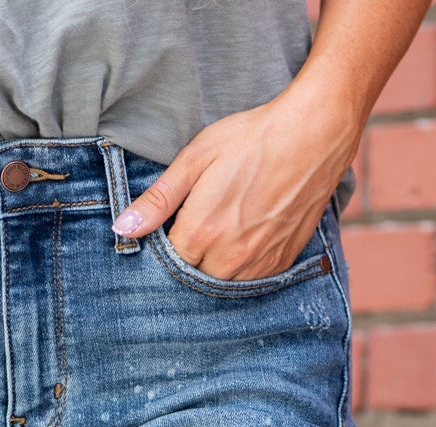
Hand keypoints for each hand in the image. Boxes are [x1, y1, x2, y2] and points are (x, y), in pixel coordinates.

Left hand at [112, 80, 360, 280]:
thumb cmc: (251, 139)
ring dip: (215, 266)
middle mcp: (227, 259)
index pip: (166, 262)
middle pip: (192, 278)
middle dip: (189, 258)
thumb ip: (158, 200)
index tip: (174, 224)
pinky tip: (246, 236)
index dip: (166, 244)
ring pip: (221, 283)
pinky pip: (250, 281)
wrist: (313, 134)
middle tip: (201, 223)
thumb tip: (121, 229)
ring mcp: (256, 265)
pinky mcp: (280, 263)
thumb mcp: (195, 159)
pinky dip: (242, 267)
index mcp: (199, 234)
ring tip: (224, 228)